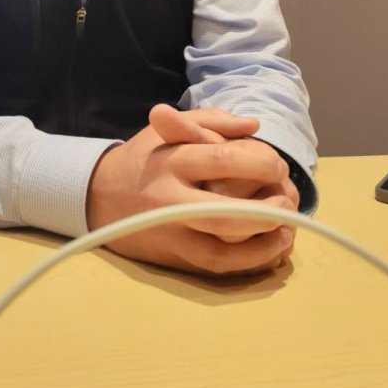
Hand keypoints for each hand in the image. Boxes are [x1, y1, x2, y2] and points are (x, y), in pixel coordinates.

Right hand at [86, 104, 296, 276]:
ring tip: (287, 230)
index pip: (223, 160)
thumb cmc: (146, 157)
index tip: (278, 166)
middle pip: (224, 212)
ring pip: (223, 247)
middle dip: (266, 210)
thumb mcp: (171, 128)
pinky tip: (271, 249)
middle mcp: (171, 198)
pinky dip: (249, 262)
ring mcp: (172, 231)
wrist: (99, 195)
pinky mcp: (173, 256)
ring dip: (264, 243)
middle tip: (287, 202)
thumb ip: (213, 121)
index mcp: (172, 159)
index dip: (260, 164)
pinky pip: (216, 266)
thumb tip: (253, 125)